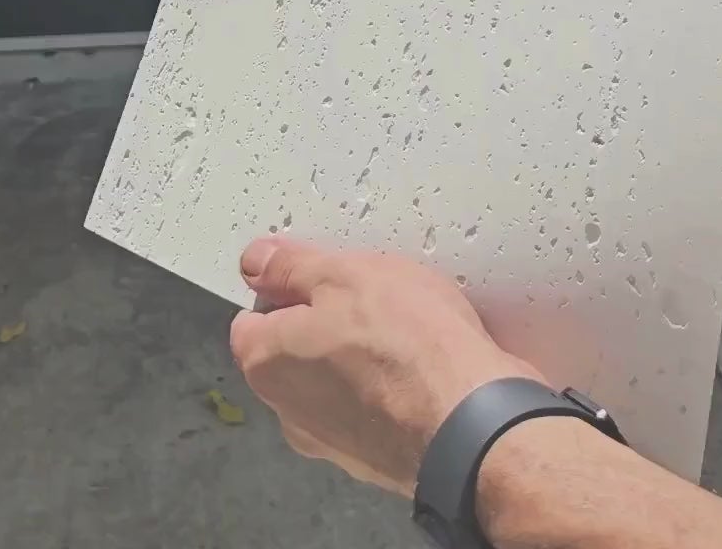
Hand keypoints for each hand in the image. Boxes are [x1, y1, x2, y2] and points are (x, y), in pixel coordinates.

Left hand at [229, 237, 544, 494]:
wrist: (470, 424)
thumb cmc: (406, 343)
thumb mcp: (345, 275)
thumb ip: (292, 267)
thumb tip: (254, 260)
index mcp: (267, 363)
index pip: (251, 318)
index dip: (286, 289)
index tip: (324, 277)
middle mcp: (287, 412)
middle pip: (293, 352)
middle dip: (325, 324)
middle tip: (370, 299)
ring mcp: (330, 443)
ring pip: (333, 382)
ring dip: (358, 358)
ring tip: (404, 332)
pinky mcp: (372, 460)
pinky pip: (370, 409)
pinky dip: (387, 390)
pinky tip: (421, 368)